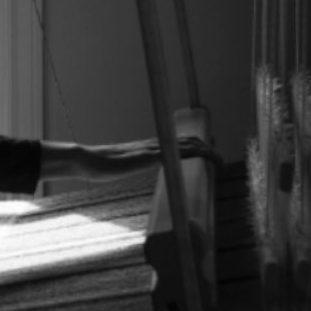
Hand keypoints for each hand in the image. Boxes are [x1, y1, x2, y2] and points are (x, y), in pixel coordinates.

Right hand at [40, 137, 215, 180]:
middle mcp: (155, 145)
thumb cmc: (102, 167)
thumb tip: (135, 170)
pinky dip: (195, 152)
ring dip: (207, 151)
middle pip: (188, 140)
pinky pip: (178, 151)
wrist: (89, 162)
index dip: (197, 146)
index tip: (210, 154)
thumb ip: (133, 166)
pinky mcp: (151, 156)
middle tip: (221, 161)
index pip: (179, 142)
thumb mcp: (123, 167)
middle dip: (208, 148)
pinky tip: (204, 158)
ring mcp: (154, 149)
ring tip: (220, 162)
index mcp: (150, 148)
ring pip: (187, 144)